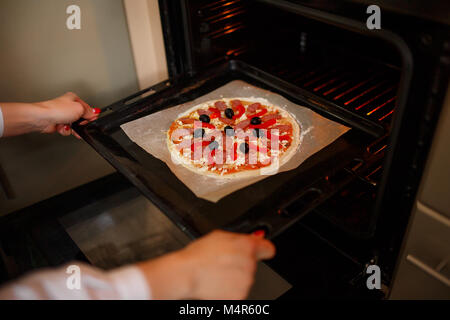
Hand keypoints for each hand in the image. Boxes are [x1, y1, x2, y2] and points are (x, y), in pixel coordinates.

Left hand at [35, 92, 99, 137]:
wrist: (43, 118)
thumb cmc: (57, 110)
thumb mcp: (80, 108)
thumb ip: (89, 111)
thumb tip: (95, 112)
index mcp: (73, 99)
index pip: (87, 108)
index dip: (91, 114)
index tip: (92, 119)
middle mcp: (68, 106)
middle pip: (81, 117)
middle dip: (81, 123)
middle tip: (80, 123)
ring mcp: (63, 115)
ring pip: (75, 125)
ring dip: (74, 128)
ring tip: (71, 127)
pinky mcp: (59, 124)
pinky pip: (68, 129)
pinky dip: (66, 130)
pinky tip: (63, 127)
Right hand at [137, 230, 275, 299]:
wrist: (187, 274)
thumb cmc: (199, 255)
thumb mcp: (220, 236)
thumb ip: (240, 237)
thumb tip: (254, 237)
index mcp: (247, 246)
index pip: (268, 248)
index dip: (263, 249)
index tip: (261, 251)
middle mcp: (250, 264)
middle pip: (252, 263)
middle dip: (241, 262)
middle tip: (224, 261)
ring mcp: (245, 281)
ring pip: (245, 277)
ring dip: (235, 275)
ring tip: (217, 271)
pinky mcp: (239, 295)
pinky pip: (238, 290)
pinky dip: (230, 288)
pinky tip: (217, 281)